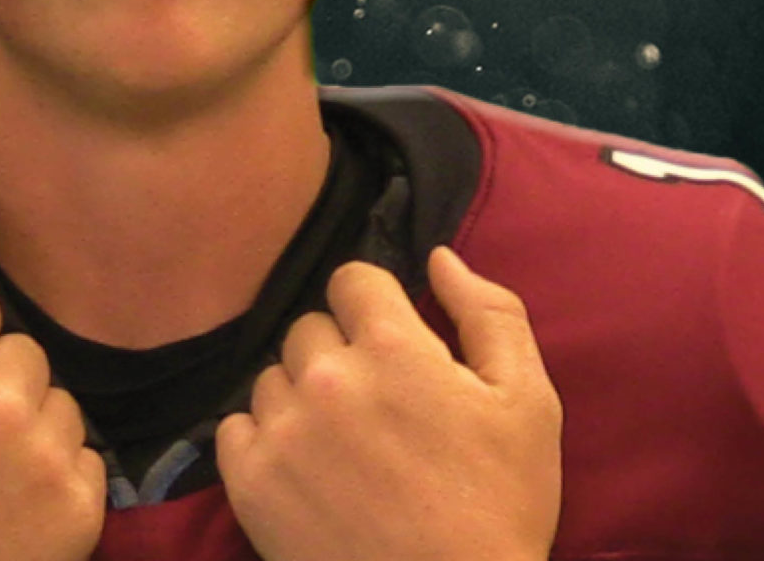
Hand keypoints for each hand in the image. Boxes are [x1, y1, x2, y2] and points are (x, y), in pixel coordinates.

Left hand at [215, 246, 562, 560]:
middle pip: (310, 329)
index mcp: (394, 350)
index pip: (352, 279)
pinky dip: (265, 441)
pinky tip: (306, 471)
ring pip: (273, 377)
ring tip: (343, 445)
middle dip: (341, 354)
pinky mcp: (249, 481)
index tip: (390, 343)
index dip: (375, 306)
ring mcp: (282, 431)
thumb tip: (438, 257)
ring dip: (301, 397)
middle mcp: (327, 379)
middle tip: (377, 407)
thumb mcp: (528, 402)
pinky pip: (235, 428)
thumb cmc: (499, 505)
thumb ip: (489, 314)